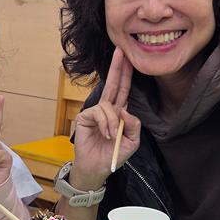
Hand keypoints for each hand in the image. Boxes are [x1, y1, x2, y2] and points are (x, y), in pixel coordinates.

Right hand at [70, 48, 140, 187]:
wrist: (98, 168)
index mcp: (119, 112)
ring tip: (111, 136)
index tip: (129, 58)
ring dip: (113, 122)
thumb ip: (134, 124)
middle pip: (113, 84)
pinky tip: (104, 135)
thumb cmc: (114, 155)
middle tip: (120, 51)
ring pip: (109, 105)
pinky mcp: (85, 117)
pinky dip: (105, 125)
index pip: (124, 89)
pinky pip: (99, 113)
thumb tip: (124, 109)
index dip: (126, 74)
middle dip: (117, 68)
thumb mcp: (132, 141)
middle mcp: (107, 109)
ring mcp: (95, 112)